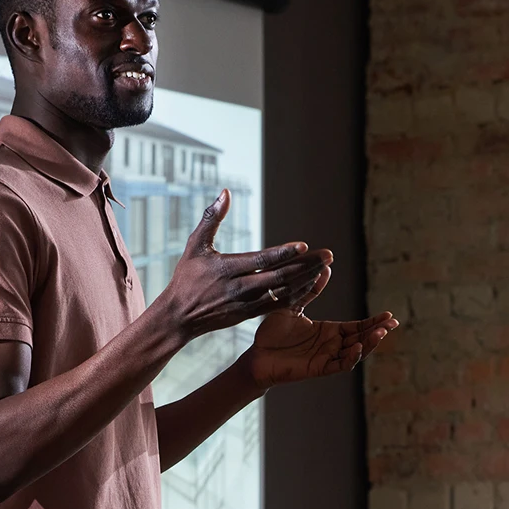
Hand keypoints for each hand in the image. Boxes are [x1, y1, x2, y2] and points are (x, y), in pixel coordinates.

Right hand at [154, 190, 332, 341]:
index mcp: (227, 268)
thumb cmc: (187, 277)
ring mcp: (247, 303)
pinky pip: (280, 305)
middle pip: (280, 277)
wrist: (180, 316)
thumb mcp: (195, 245)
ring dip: (307, 280)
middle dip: (306, 266)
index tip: (304, 246)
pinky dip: (298, 295)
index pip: (261, 260)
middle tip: (328, 255)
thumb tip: (225, 192)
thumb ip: (211, 218)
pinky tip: (312, 284)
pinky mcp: (252, 314)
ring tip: (325, 267)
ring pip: (284, 292)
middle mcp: (240, 288)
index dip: (284, 253)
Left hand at [246, 305, 396, 387]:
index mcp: (329, 331)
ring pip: (355, 353)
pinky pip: (339, 365)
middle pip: (361, 339)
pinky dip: (350, 358)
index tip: (389, 315)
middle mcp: (332, 345)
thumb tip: (326, 268)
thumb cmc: (272, 333)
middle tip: (392, 323)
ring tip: (380, 333)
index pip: (357, 327)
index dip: (374, 322)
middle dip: (378, 332)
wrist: (256, 354)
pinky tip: (357, 348)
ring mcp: (327, 358)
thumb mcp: (293, 305)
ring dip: (369, 344)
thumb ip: (311, 290)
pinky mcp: (318, 368)